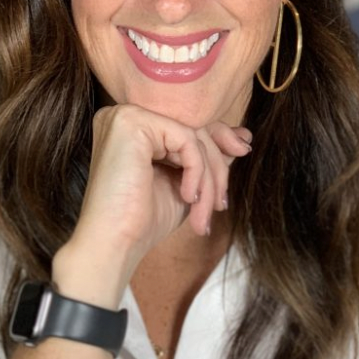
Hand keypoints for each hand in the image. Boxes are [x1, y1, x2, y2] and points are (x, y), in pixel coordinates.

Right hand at [58, 104, 251, 297]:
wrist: (115, 244)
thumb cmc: (144, 220)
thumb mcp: (186, 182)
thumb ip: (208, 157)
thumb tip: (243, 136)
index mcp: (133, 127)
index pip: (187, 123)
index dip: (218, 140)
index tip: (242, 153)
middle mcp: (125, 114)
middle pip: (192, 127)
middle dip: (217, 166)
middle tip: (221, 202)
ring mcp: (125, 115)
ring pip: (192, 134)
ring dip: (209, 177)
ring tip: (205, 210)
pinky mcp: (131, 122)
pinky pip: (185, 139)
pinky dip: (196, 170)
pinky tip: (188, 196)